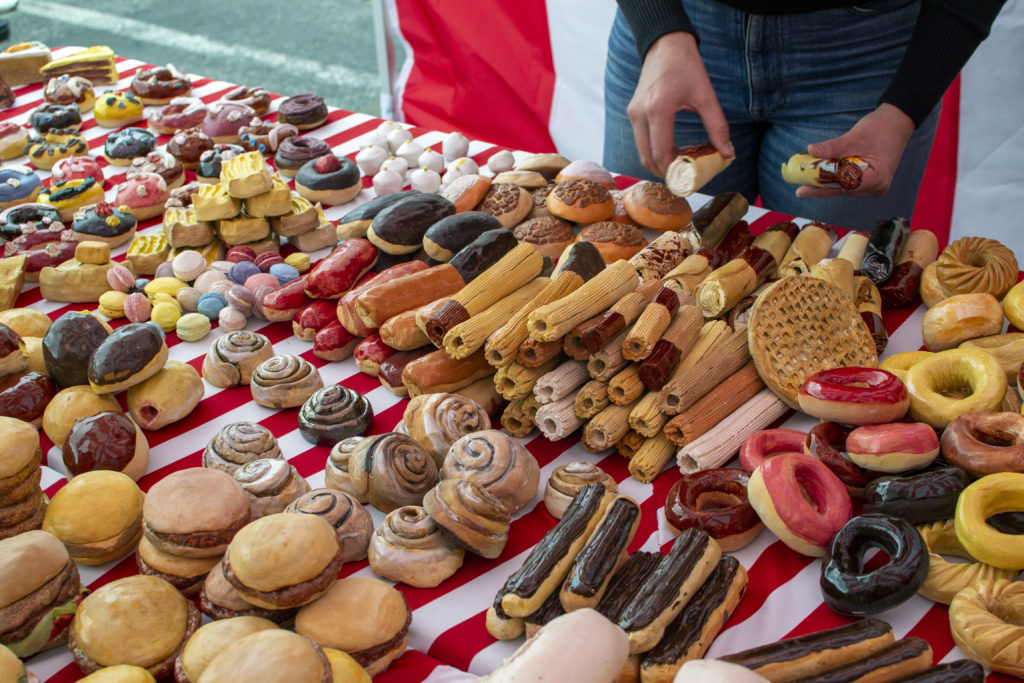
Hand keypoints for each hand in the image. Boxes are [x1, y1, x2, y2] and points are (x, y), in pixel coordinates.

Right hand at [626, 32, 732, 177]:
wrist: (665, 44)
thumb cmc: (686, 66)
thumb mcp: (706, 95)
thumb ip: (717, 126)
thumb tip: (727, 153)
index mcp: (658, 109)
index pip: (661, 153)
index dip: (674, 170)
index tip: (689, 178)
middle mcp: (640, 114)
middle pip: (647, 157)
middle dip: (665, 172)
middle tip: (685, 178)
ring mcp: (633, 113)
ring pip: (642, 151)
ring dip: (660, 161)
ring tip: (682, 162)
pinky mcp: (633, 112)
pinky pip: (641, 140)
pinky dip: (655, 150)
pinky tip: (674, 148)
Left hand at [796, 103, 914, 197]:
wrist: (898, 120)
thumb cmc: (880, 127)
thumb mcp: (854, 137)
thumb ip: (832, 147)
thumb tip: (811, 150)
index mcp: (876, 179)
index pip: (843, 187)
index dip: (820, 188)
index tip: (801, 190)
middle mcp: (877, 187)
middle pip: (843, 190)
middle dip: (821, 185)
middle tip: (799, 185)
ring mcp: (875, 185)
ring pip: (845, 187)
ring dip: (828, 181)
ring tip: (807, 177)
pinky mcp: (872, 180)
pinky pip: (850, 181)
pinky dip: (837, 176)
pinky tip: (823, 172)